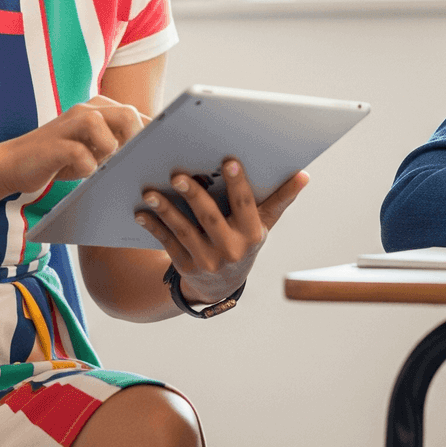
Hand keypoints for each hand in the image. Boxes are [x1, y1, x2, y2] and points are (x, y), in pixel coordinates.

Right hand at [0, 95, 144, 194]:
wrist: (13, 164)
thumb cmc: (60, 159)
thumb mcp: (93, 149)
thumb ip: (118, 146)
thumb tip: (154, 158)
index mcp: (101, 108)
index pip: (138, 116)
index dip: (153, 136)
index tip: (162, 156)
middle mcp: (87, 110)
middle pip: (127, 115)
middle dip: (138, 141)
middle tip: (136, 164)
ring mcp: (69, 125)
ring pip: (103, 129)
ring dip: (111, 152)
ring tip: (106, 168)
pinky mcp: (54, 144)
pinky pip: (80, 154)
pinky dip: (87, 168)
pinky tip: (82, 173)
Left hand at [135, 158, 308, 305]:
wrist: (222, 285)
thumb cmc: (245, 241)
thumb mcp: (264, 224)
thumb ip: (281, 199)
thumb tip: (305, 175)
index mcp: (252, 234)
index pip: (245, 205)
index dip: (238, 183)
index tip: (228, 161)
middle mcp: (230, 249)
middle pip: (210, 218)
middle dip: (194, 196)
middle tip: (178, 174)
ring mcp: (206, 260)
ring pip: (184, 231)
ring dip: (166, 211)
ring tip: (151, 192)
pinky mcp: (184, 265)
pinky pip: (167, 242)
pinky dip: (153, 226)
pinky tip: (140, 212)